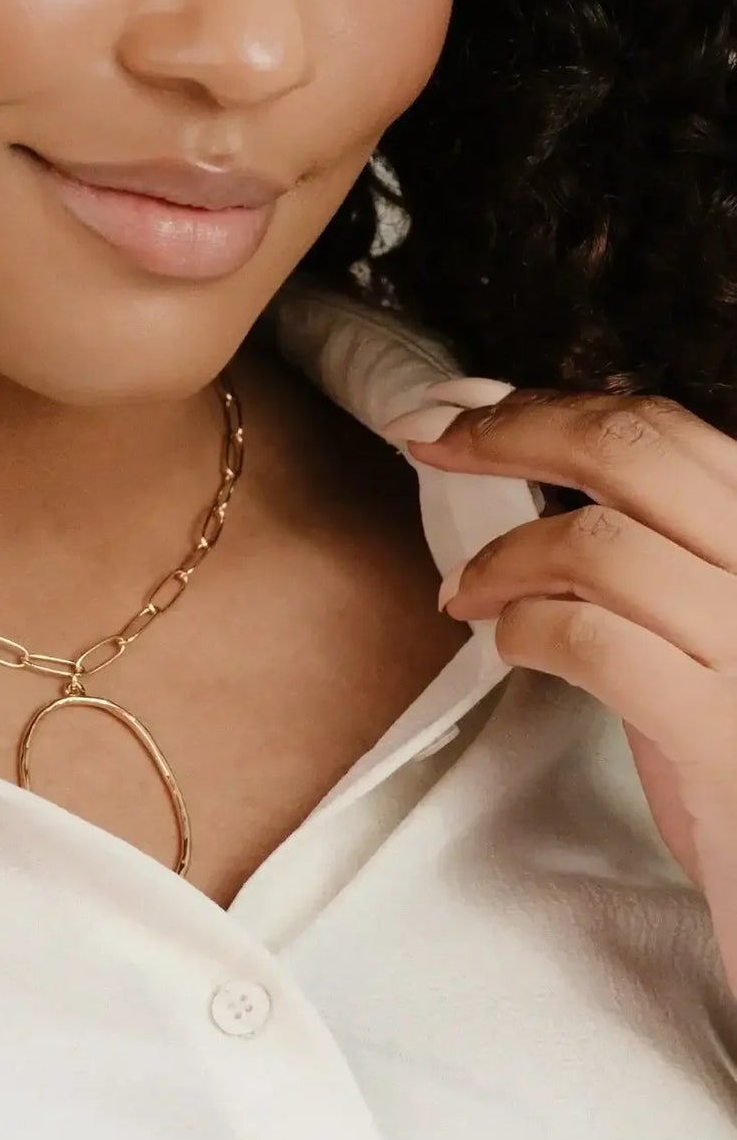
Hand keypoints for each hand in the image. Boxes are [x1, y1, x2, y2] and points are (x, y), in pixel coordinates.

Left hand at [384, 379, 736, 999]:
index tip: (468, 411)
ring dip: (503, 555)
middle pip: (629, 451)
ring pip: (598, 541)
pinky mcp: (719, 732)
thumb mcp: (714, 627)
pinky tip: (507, 644)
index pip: (665, 429)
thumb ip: (656, 547)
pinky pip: (593, 640)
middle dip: (510, 434)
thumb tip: (535, 457)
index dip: (552, 407)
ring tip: (463, 591)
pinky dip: (527, 628)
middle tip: (433, 443)